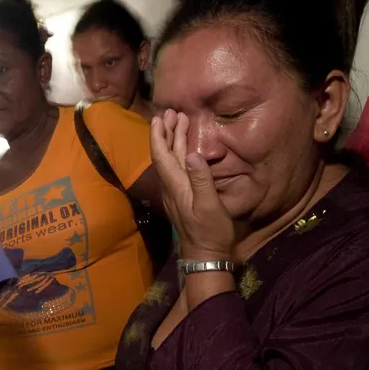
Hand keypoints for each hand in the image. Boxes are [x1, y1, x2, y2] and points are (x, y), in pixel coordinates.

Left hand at [150, 109, 234, 259]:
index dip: (158, 136)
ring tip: (180, 122)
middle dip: (167, 133)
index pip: (161, 156)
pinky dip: (180, 153)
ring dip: (174, 141)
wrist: (205, 256)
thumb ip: (201, 180)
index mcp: (176, 187)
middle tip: (172, 112)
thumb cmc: (210, 232)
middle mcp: (172, 188)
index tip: (158, 117)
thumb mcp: (209, 206)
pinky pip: (178, 169)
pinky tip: (187, 148)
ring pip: (172, 161)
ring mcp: (177, 193)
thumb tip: (192, 154)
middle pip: (165, 155)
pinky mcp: (183, 197)